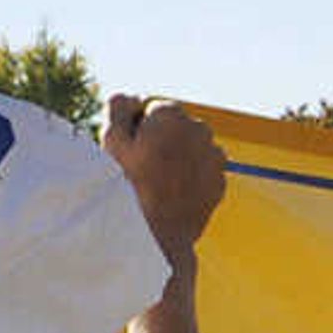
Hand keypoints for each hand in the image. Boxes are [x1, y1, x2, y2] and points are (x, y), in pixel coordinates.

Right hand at [103, 95, 227, 259]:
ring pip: (190, 149)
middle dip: (161, 140)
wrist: (158, 233)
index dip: (137, 129)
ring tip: (159, 183)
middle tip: (143, 168)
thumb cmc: (128, 185)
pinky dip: (191, 178)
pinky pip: (202, 172)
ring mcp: (215, 156)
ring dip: (177, 158)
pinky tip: (174, 195)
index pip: (151, 110)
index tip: (130, 151)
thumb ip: (119, 106)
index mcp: (172, 114)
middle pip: (174, 128)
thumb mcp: (112, 139)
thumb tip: (134, 98)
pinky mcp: (221, 180)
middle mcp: (200, 129)